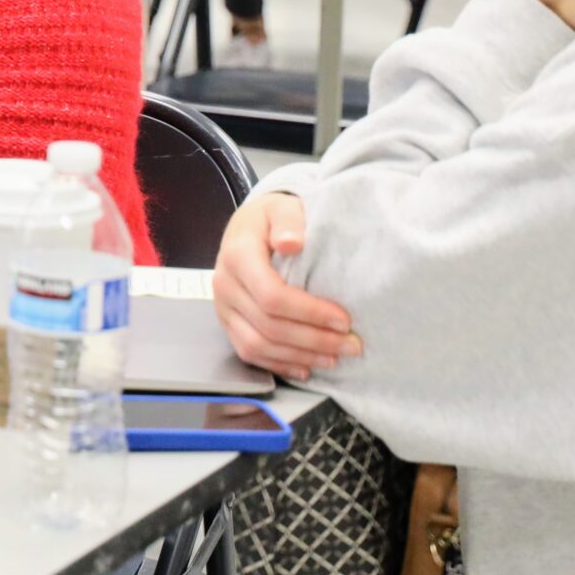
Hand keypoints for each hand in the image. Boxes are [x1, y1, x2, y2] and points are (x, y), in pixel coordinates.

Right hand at [212, 191, 357, 380]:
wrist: (246, 227)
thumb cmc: (271, 218)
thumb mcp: (281, 207)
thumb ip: (288, 219)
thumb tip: (292, 242)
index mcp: (237, 255)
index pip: (272, 296)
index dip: (310, 313)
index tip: (345, 320)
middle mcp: (224, 284)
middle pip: (268, 326)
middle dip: (314, 340)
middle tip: (352, 345)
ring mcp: (223, 307)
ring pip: (257, 345)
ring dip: (299, 356)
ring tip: (334, 358)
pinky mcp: (227, 323)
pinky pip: (248, 353)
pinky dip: (279, 365)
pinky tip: (306, 368)